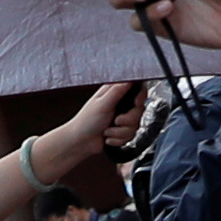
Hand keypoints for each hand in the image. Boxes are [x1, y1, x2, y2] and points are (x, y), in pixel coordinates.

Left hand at [29, 83, 138, 209]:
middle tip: (116, 121)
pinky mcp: (121, 131)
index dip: (140, 97)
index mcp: (115, 93)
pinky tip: (108, 137)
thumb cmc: (86, 121)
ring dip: (120, 132)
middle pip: (139, 110)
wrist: (80, 142)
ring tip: (107, 131)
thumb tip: (130, 78)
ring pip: (135, 126)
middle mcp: (120, 104)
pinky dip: (118, 139)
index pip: (137, 89)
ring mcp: (121, 118)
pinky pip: (130, 136)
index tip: (135, 103)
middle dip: (128, 120)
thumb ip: (118, 90)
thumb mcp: (103, 103)